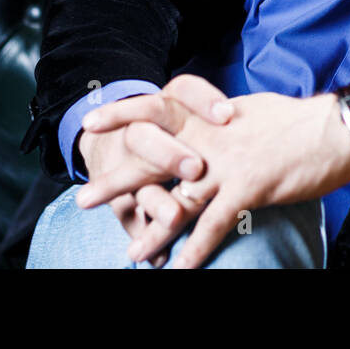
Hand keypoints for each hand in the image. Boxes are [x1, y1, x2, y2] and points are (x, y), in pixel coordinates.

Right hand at [74, 74, 234, 258]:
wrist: (103, 130)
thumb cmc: (172, 124)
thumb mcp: (189, 110)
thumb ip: (213, 116)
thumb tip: (246, 119)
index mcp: (168, 104)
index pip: (183, 91)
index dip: (203, 101)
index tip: (228, 113)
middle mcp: (141, 129)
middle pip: (149, 135)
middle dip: (170, 152)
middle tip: (195, 168)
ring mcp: (125, 163)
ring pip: (135, 178)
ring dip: (157, 201)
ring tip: (175, 218)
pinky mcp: (119, 194)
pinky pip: (127, 214)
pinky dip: (144, 234)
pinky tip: (160, 256)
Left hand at [89, 90, 349, 267]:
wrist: (336, 128)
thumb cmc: (298, 121)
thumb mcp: (252, 111)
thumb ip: (222, 119)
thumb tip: (210, 121)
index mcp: (211, 117)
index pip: (158, 110)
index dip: (123, 114)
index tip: (92, 122)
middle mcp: (212, 138)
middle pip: (154, 157)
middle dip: (119, 179)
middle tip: (85, 197)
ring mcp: (227, 163)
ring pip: (179, 199)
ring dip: (154, 229)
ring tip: (132, 253)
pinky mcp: (249, 186)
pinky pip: (214, 224)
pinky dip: (196, 249)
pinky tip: (181, 267)